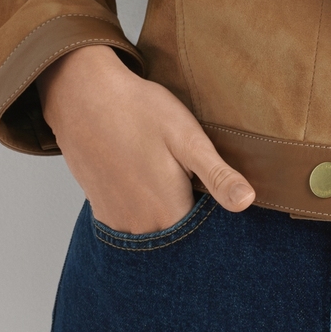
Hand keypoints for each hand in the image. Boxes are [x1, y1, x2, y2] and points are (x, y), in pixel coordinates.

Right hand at [39, 45, 254, 232]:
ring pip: (155, 230)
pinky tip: (145, 181)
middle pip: (180, 234)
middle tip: (187, 175)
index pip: (206, 234)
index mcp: (169, 213)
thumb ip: (217, 176)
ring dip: (166, 214)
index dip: (216, 214)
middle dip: (192, 215)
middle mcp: (141, 227)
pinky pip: (131, 223)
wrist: (83, 96)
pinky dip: (143, 210)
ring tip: (166, 177)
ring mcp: (117, 222)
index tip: (214, 190)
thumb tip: (247, 202)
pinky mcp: (102, 210)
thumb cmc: (140, 111)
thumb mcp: (188, 138)